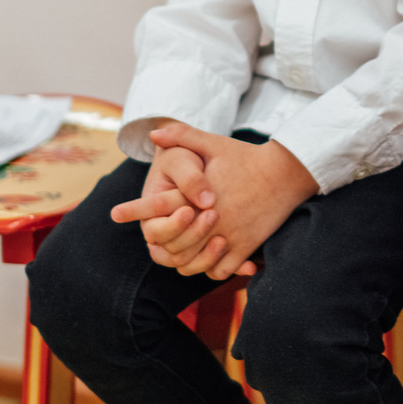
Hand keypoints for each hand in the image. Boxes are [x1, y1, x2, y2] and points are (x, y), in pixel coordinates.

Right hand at [109, 146, 220, 266]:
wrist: (206, 160)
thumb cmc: (186, 157)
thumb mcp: (182, 158)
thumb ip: (190, 177)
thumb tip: (205, 200)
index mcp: (152, 215)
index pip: (155, 232)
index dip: (172, 225)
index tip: (189, 210)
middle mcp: (166, 235)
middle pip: (173, 253)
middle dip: (193, 236)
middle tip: (213, 215)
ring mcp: (187, 245)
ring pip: (190, 266)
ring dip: (207, 258)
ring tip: (223, 240)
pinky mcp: (208, 250)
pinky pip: (215, 269)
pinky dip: (231, 268)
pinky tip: (249, 264)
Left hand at [142, 124, 319, 279]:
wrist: (287, 172)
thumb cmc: (248, 157)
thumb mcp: (214, 143)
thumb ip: (183, 136)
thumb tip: (154, 133)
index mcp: (198, 194)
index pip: (160, 205)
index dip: (136, 210)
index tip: (115, 213)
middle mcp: (211, 218)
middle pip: (175, 244)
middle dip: (164, 243)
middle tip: (157, 241)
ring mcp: (229, 235)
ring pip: (196, 263)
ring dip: (186, 260)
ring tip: (182, 252)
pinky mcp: (246, 246)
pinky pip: (221, 270)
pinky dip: (211, 269)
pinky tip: (207, 261)